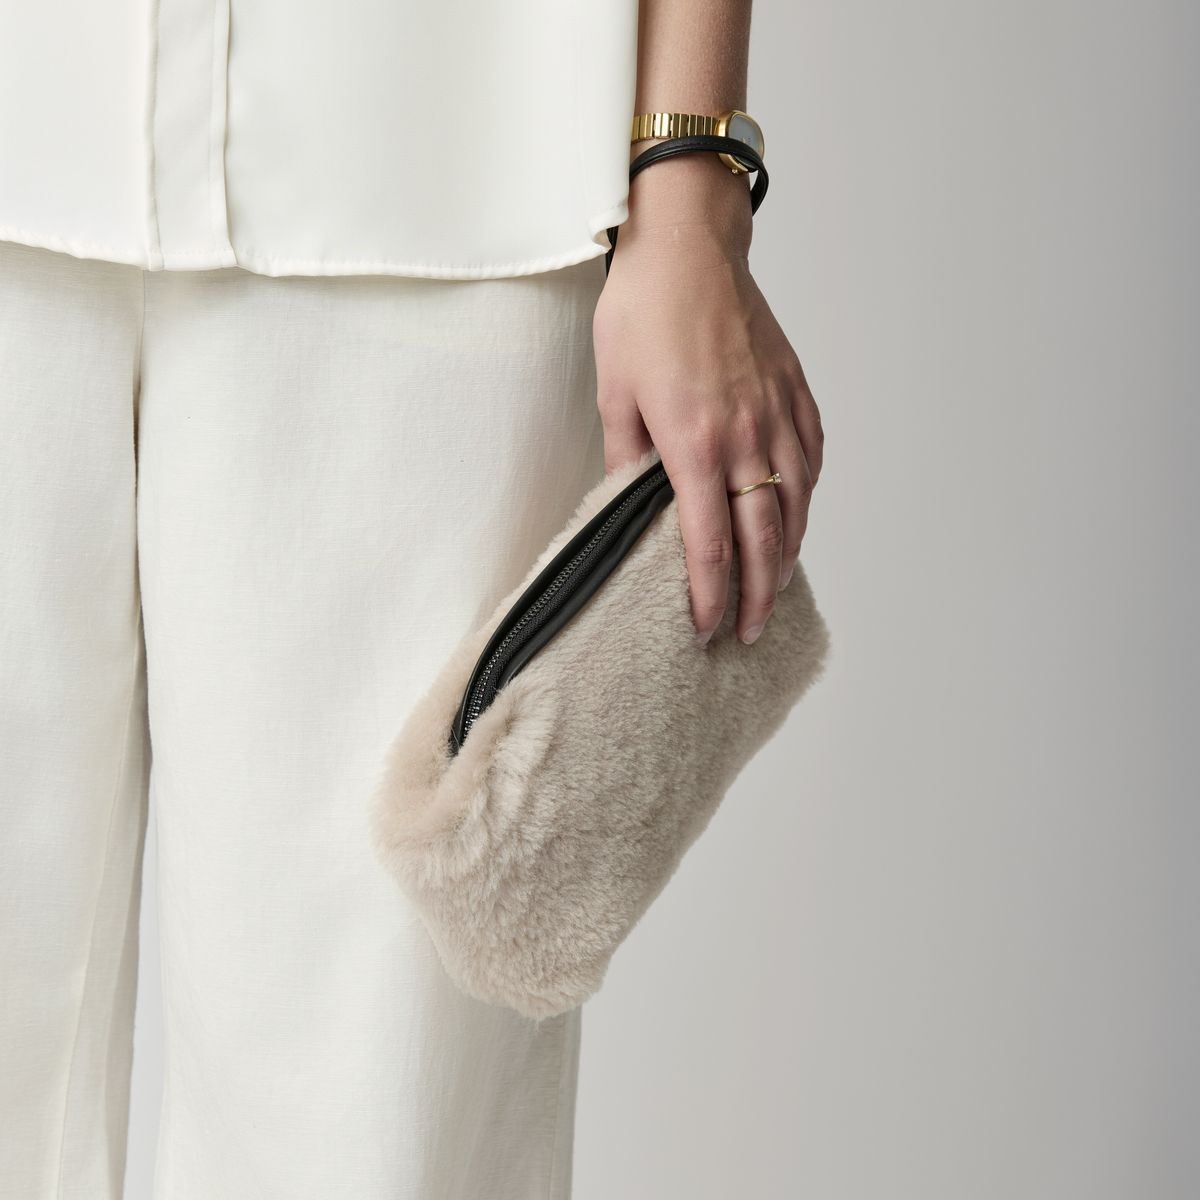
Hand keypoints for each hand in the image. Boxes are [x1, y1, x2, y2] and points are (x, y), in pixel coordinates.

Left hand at [592, 153, 823, 645]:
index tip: (707, 628)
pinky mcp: (796, 393)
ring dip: (788, 557)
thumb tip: (632, 504)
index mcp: (695, 444)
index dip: (710, 596)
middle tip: (751, 632)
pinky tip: (795, 516)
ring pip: (796, 506)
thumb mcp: (613, 392)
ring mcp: (778, 414)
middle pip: (764, 540)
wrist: (690, 246)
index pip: (708, 545)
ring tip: (775, 589)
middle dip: (758, 596)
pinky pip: (811, 461)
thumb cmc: (644, 311)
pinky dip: (805, 499)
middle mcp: (746, 437)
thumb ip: (627, 459)